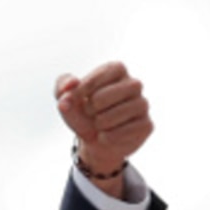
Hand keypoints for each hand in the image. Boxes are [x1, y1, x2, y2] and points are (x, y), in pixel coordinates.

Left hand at [55, 63, 151, 197]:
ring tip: (99, 124)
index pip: (96, 77)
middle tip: (91, 113)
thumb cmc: (83, 112)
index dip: (80, 92)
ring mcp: (143, 104)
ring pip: (115, 115)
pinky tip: (107, 136)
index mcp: (116, 69)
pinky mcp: (147, 124)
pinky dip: (109, 137)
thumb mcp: (66, 97)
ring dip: (99, 124)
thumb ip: (62, 86)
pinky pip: (126, 132)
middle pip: (102, 97)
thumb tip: (71, 86)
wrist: (96, 140)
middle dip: (89, 110)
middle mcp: (134, 83)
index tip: (74, 99)